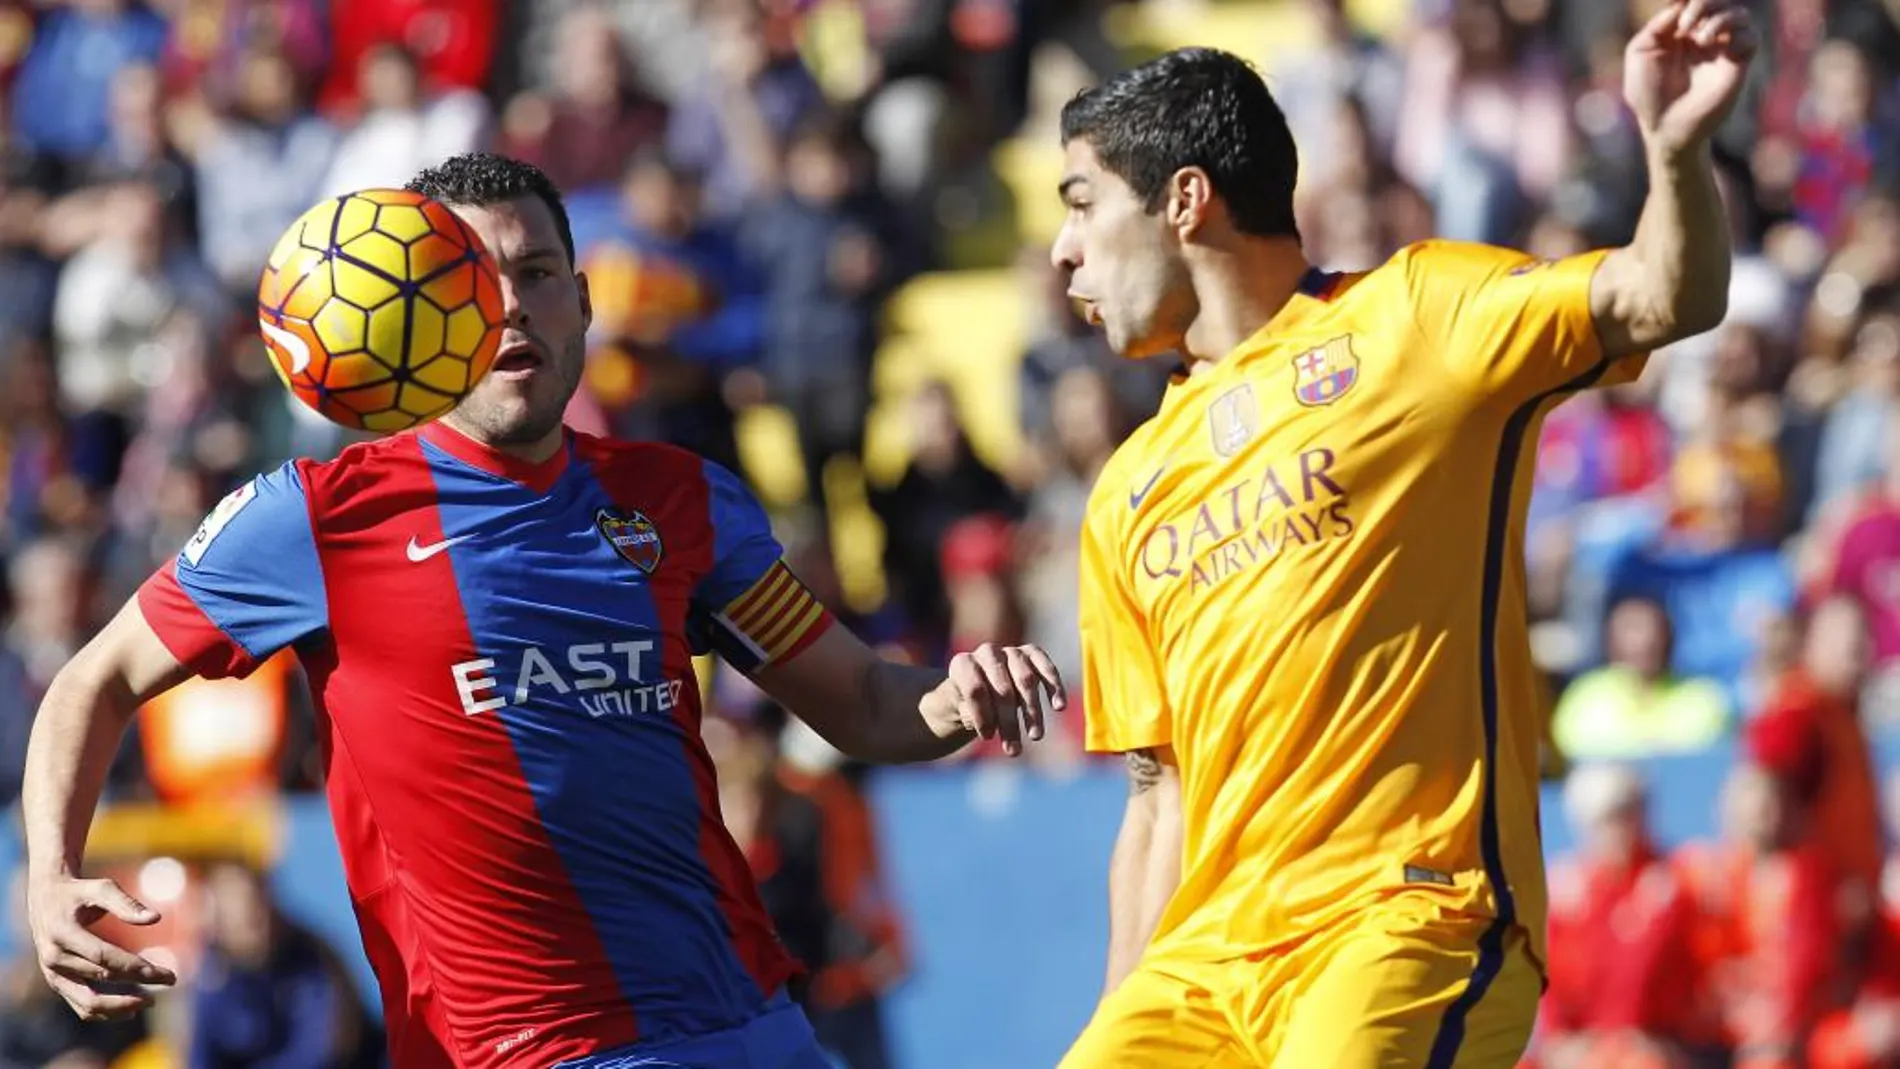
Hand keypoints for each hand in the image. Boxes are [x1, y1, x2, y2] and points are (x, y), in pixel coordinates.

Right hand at [28, 874, 175, 1020]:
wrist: (45, 899)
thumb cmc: (79, 891)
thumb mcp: (101, 888)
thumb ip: (126, 903)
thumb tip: (155, 918)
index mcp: (63, 933)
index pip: (104, 957)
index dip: (136, 968)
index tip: (167, 974)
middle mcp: (54, 957)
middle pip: (101, 978)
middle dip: (137, 984)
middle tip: (171, 980)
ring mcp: (53, 973)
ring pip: (87, 1002)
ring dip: (120, 1007)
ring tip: (150, 1001)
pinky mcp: (56, 982)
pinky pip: (80, 1004)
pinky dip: (104, 1012)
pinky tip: (130, 1011)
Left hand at [919, 642, 1066, 756]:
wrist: (980, 686)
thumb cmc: (968, 703)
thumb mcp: (961, 711)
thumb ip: (971, 714)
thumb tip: (995, 722)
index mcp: (963, 664)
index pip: (975, 689)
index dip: (983, 715)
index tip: (988, 737)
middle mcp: (987, 653)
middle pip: (1002, 688)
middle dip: (1009, 721)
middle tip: (1013, 750)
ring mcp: (1010, 651)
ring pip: (1026, 680)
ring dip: (1032, 711)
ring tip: (1035, 736)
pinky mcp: (1031, 653)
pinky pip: (1046, 668)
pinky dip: (1054, 687)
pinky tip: (1059, 707)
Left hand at [1624, 0, 1757, 155]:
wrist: (1665, 126)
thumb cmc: (1648, 92)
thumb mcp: (1640, 53)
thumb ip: (1656, 26)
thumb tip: (1679, 5)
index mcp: (1680, 29)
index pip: (1692, 1)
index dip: (1689, 0)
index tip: (1678, 8)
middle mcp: (1703, 34)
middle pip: (1716, 1)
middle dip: (1703, 3)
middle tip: (1685, 25)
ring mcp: (1722, 49)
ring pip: (1739, 14)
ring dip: (1721, 18)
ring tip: (1701, 39)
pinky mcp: (1737, 64)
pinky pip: (1751, 38)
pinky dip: (1739, 36)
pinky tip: (1718, 48)